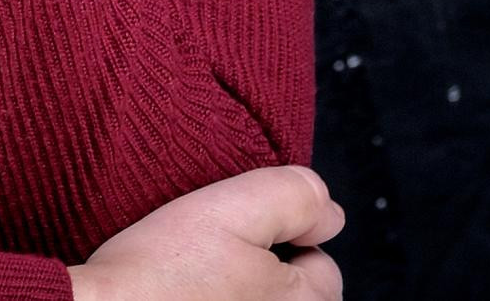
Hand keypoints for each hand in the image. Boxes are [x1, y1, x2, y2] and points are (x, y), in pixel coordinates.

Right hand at [69, 167, 345, 299]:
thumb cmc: (160, 274)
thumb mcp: (229, 209)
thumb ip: (292, 197)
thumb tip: (329, 210)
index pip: (323, 269)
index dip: (284, 238)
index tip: (239, 233)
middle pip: (298, 300)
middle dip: (271, 278)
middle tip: (216, 259)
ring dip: (241, 296)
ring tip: (197, 283)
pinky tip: (182, 300)